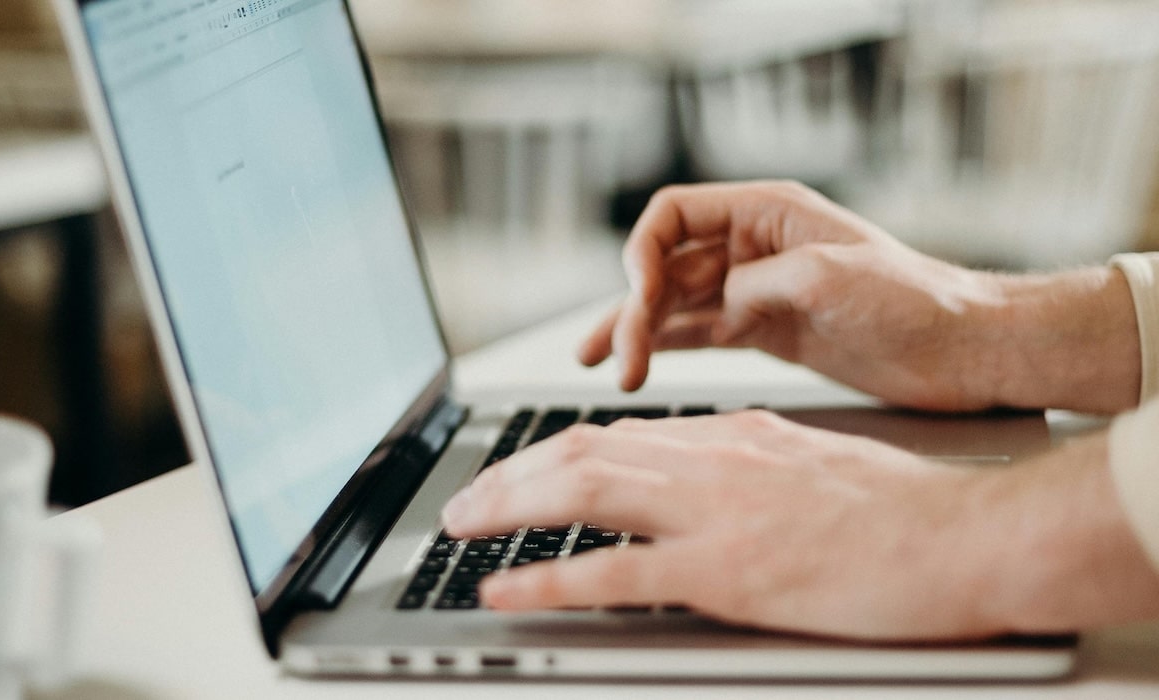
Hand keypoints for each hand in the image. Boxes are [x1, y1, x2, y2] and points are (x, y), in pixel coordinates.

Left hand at [442, 412, 1158, 639]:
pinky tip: (506, 591)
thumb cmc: (901, 509)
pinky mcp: (726, 571)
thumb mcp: (809, 461)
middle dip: (508, 476)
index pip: (616, 433)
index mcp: (730, 434)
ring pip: (581, 493)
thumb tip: (697, 475)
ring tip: (460, 527)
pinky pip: (614, 574)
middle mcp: (709, 459)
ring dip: (507, 508)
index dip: (549, 452)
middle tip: (463, 502)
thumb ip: (746, 463)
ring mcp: (714, 512)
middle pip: (579, 452)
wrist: (964, 535)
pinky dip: (548, 581)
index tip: (516, 471)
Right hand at [581, 181, 1139, 412]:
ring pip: (675, 305)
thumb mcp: (830, 276)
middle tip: (620, 358)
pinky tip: (637, 365)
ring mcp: (756, 291)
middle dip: (635, 308)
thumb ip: (758, 283)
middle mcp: (753, 247)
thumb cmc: (915, 299)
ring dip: (638, 332)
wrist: (963, 351)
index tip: (637, 294)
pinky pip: (699, 334)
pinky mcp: (765, 332)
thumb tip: (714, 306)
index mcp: (767, 213)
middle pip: (666, 266)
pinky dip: (666, 348)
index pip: (674, 215)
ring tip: (605, 367)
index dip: (642, 250)